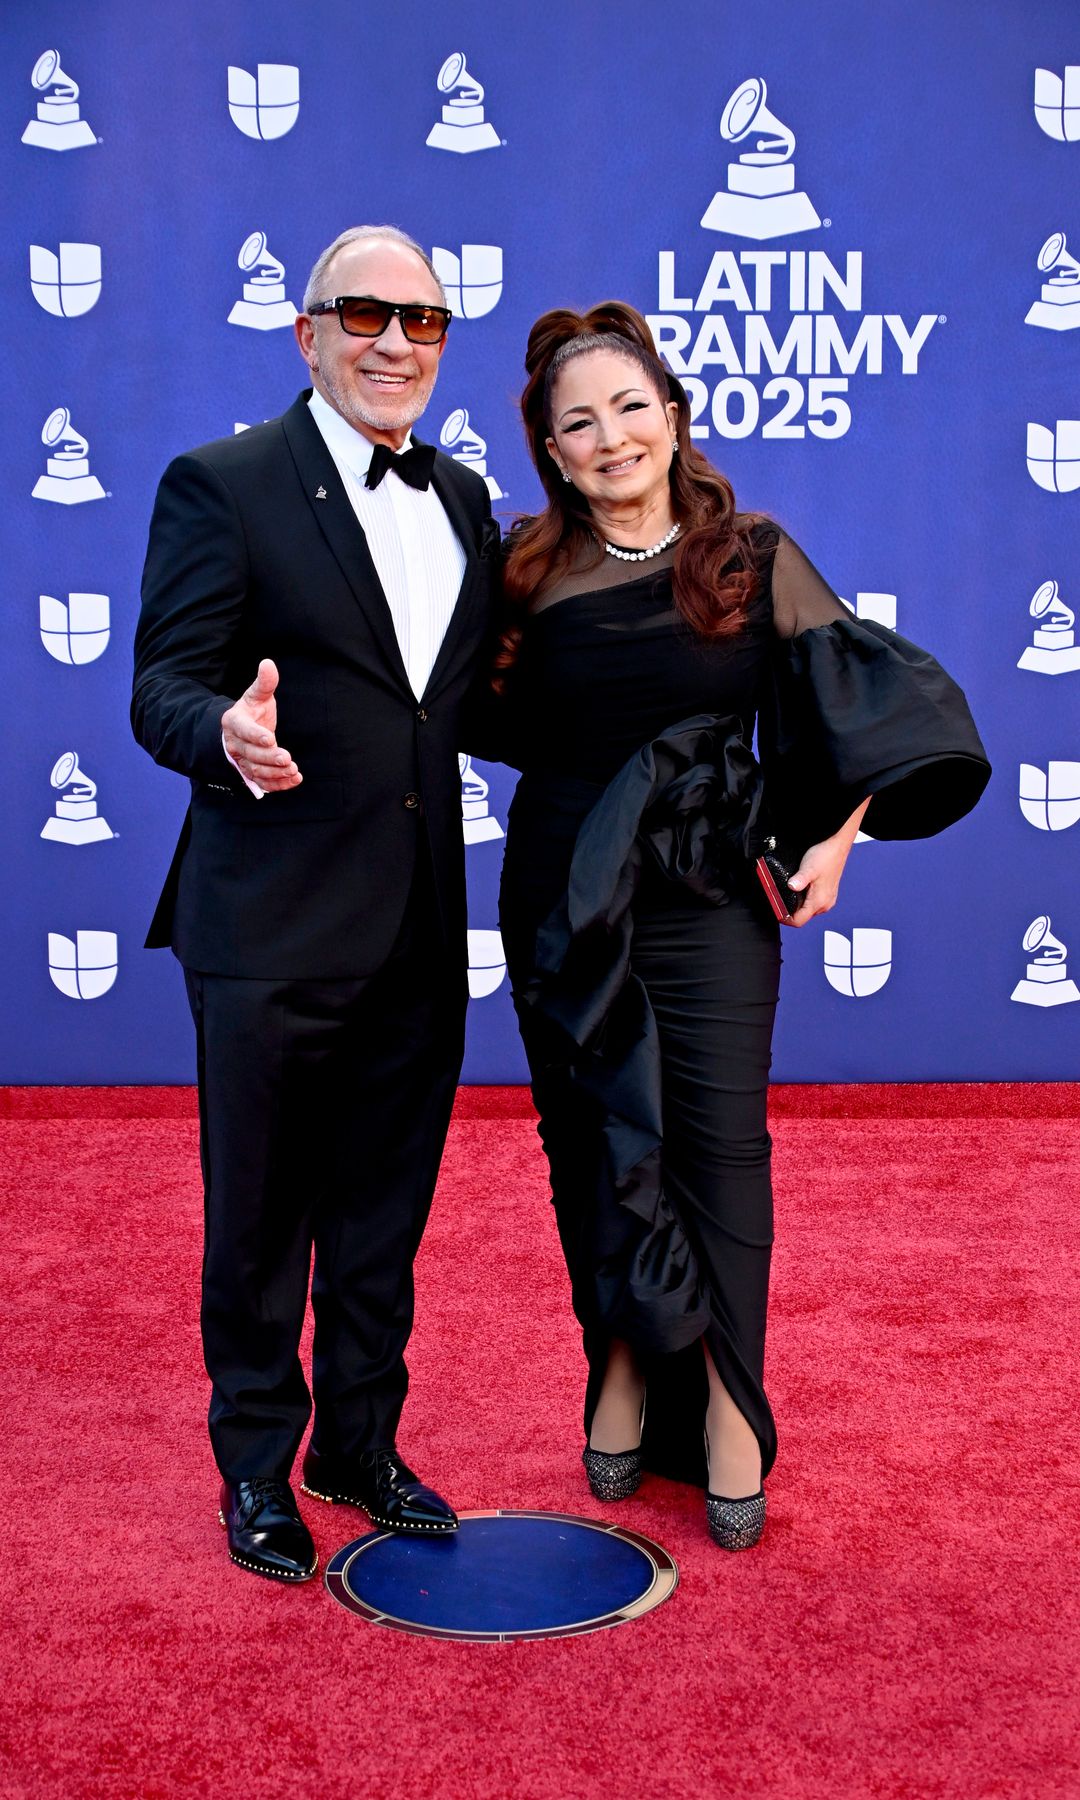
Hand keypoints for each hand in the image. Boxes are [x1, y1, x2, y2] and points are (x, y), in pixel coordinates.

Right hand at [221, 660, 301, 791]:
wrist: (241, 731)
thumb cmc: (251, 711)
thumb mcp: (256, 695)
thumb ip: (264, 683)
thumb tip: (268, 663)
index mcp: (234, 722)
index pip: (243, 730)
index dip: (255, 735)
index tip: (271, 738)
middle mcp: (236, 744)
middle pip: (251, 754)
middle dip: (269, 757)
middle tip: (287, 758)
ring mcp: (243, 761)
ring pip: (256, 771)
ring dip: (275, 773)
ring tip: (294, 770)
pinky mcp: (252, 774)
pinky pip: (263, 783)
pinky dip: (278, 784)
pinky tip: (294, 780)